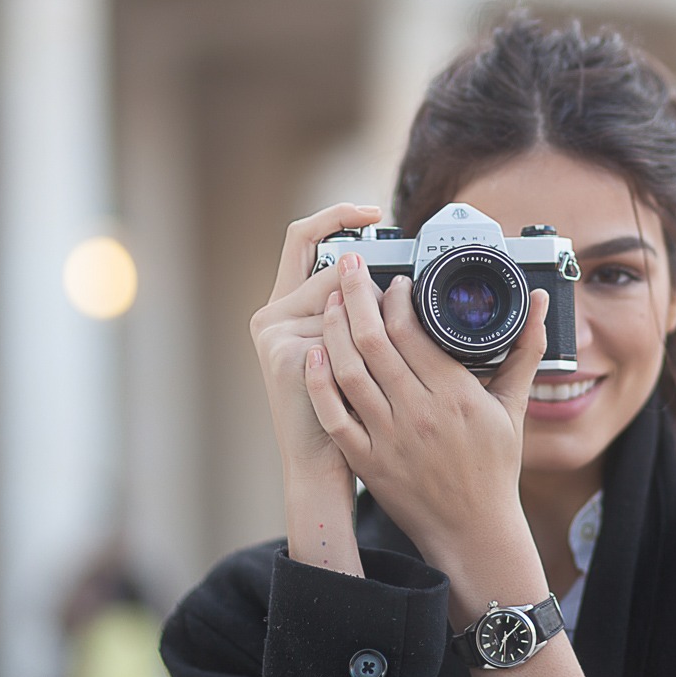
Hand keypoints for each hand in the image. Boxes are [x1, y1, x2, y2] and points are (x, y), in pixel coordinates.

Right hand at [249, 204, 382, 486]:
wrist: (325, 465)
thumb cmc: (346, 410)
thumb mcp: (349, 351)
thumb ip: (354, 311)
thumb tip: (391, 277)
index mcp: (286, 305)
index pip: (303, 237)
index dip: (335, 215)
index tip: (373, 211)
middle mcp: (274, 313)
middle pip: (334, 272)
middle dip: (371, 290)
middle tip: (401, 302)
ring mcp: (275, 332)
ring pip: (343, 301)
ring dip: (373, 328)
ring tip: (385, 363)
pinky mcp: (285, 354)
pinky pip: (342, 333)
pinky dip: (364, 352)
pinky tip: (370, 378)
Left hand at [304, 252, 549, 563]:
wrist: (473, 531)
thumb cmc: (494, 468)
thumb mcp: (513, 407)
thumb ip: (525, 349)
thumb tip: (537, 302)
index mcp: (454, 395)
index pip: (412, 331)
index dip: (395, 297)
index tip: (393, 281)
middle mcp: (418, 413)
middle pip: (374, 340)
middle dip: (356, 295)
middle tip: (348, 267)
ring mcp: (388, 438)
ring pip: (348, 372)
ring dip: (334, 330)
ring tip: (330, 301)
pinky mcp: (366, 461)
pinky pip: (333, 417)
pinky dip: (319, 384)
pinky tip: (313, 355)